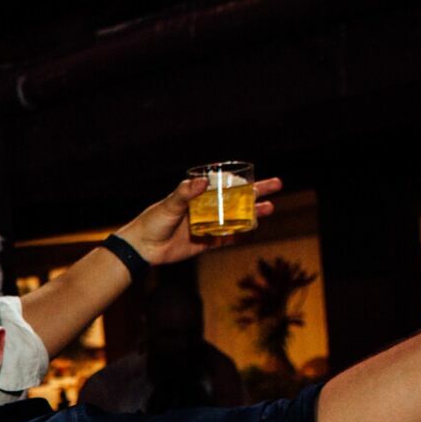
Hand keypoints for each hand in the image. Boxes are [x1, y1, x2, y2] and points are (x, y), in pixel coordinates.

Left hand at [118, 175, 284, 266]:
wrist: (143, 248)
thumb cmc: (153, 221)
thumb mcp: (169, 204)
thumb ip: (184, 193)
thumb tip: (202, 182)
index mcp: (199, 195)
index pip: (225, 185)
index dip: (242, 180)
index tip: (257, 174)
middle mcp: (206, 208)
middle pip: (237, 199)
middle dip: (257, 193)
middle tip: (277, 186)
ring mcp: (208, 225)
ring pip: (236, 218)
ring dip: (253, 214)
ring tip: (270, 209)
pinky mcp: (205, 242)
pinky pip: (226, 238)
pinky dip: (239, 235)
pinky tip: (253, 230)